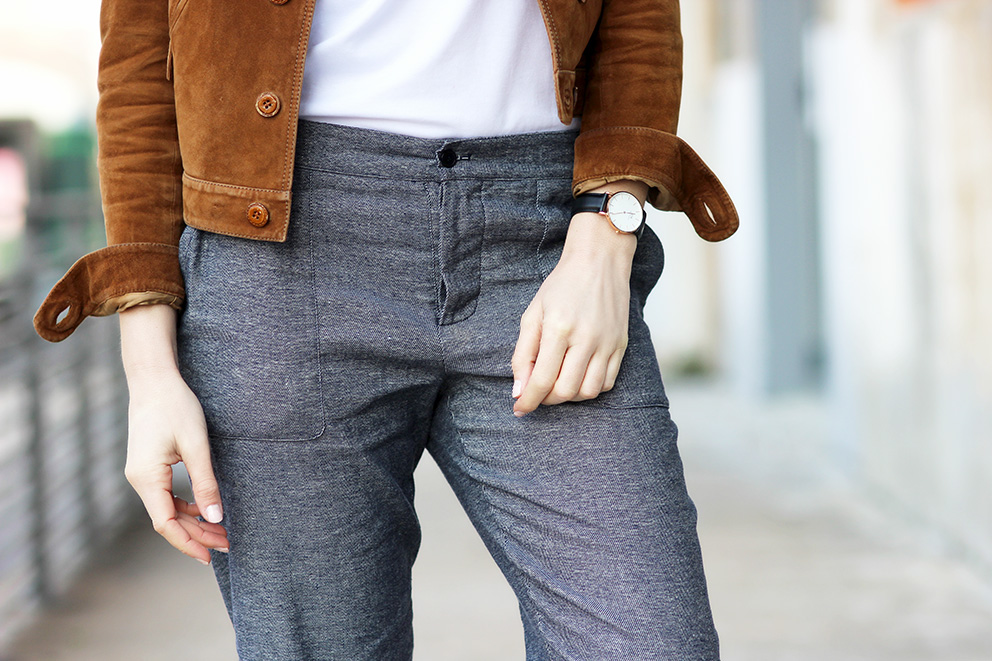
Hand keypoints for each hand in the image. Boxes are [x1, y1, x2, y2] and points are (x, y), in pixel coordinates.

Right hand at [119, 305, 227, 563]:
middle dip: (197, 534)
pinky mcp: (148, 466)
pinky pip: (165, 495)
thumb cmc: (176, 407)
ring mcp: (142, 473)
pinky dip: (185, 506)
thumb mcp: (197, 446)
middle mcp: (139, 480)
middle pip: (168, 519)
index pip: (166, 524)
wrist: (154, 379)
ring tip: (221, 531)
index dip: (188, 543)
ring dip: (193, 521)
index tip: (211, 556)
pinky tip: (205, 508)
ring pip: (167, 509)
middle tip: (228, 543)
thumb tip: (217, 517)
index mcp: (147, 478)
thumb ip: (206, 483)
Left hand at [511, 210, 637, 415]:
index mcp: (559, 329)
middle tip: (538, 391)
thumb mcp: (533, 314)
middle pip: (565, 391)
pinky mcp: (621, 346)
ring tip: (558, 383)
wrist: (600, 261)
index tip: (519, 409)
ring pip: (588, 392)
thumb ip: (523, 354)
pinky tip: (578, 376)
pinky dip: (589, 389)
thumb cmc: (561, 286)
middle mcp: (586, 339)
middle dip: (547, 399)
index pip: (542, 380)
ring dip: (569, 396)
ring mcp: (607, 344)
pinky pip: (606, 383)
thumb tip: (519, 391)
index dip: (529, 401)